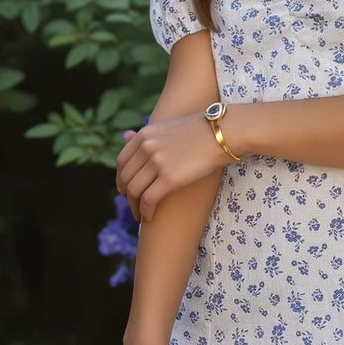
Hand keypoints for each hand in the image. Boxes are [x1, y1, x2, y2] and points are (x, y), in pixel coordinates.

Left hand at [117, 111, 233, 222]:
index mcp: (144, 135)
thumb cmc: (199, 131)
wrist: (222, 134)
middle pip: (126, 178)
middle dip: (127, 196)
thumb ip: (147, 136)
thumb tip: (126, 136)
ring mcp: (157, 162)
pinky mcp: (170, 178)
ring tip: (140, 215)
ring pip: (134, 191)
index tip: (125, 190)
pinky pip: (148, 199)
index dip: (121, 179)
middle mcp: (146, 147)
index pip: (121, 162)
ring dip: (135, 207)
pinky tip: (149, 217)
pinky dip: (145, 211)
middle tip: (134, 205)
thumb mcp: (167, 127)